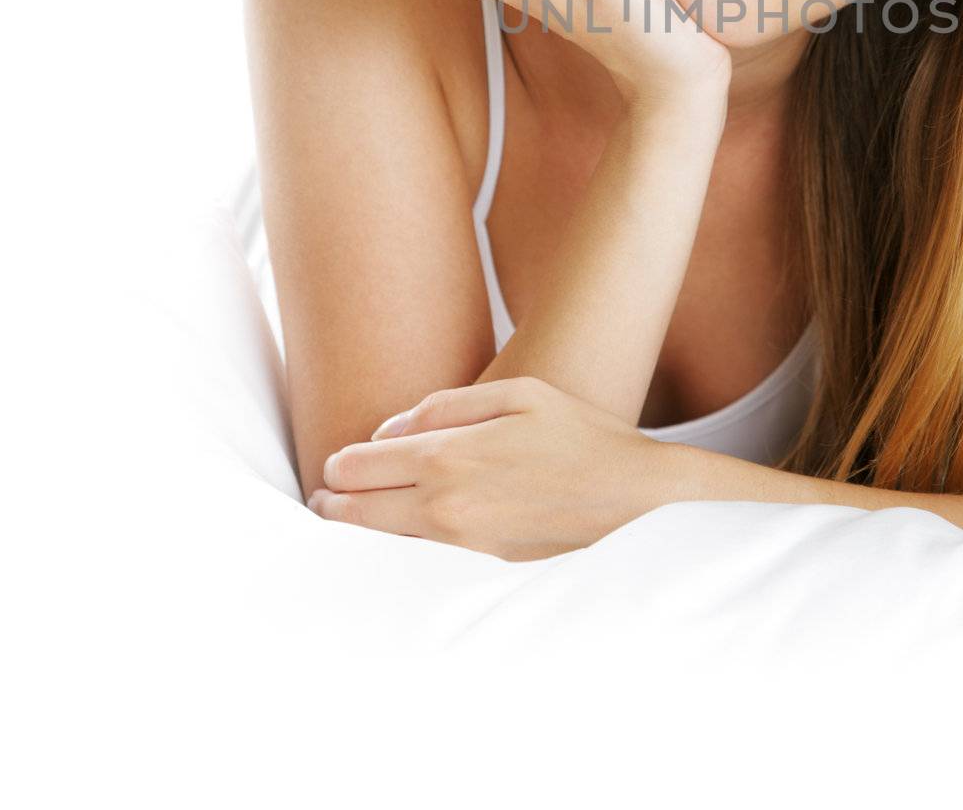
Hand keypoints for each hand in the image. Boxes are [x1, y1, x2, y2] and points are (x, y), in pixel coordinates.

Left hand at [305, 376, 691, 561]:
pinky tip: (401, 536)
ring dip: (358, 530)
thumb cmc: (582, 437)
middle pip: (352, 513)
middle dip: (333, 502)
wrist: (636, 501)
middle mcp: (444, 506)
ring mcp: (460, 545)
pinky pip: (415, 560)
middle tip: (326, 496)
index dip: (338, 465)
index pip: (356, 467)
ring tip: (349, 517)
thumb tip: (389, 430)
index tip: (338, 464)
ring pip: (377, 544)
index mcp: (448, 455)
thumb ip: (446, 406)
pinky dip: (396, 548)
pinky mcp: (479, 569)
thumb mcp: (520, 393)